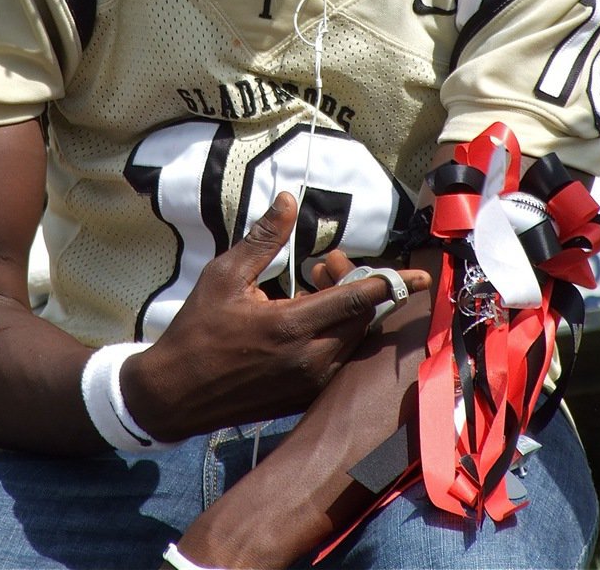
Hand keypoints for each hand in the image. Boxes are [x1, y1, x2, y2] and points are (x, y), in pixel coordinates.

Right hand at [122, 191, 429, 441]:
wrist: (176, 395)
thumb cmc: (198, 330)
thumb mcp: (225, 275)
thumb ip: (264, 239)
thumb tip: (287, 200)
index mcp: (293, 326)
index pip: (359, 300)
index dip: (393, 283)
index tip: (423, 275)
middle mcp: (311, 359)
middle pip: (362, 319)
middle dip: (357, 286)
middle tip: (325, 266)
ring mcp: (309, 383)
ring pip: (352, 340)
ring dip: (346, 311)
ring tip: (311, 286)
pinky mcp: (303, 398)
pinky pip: (337, 360)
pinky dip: (334, 334)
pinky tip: (304, 316)